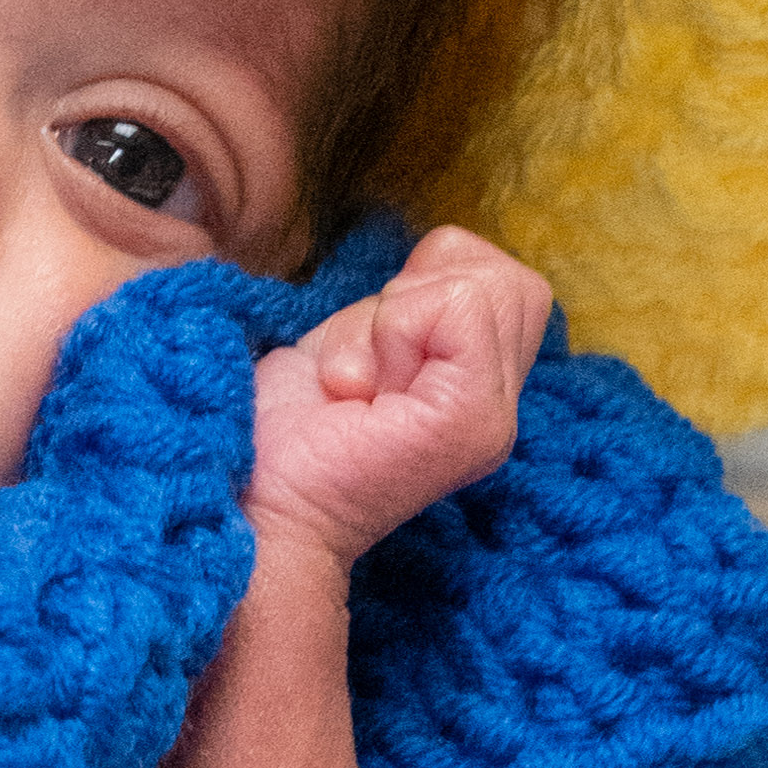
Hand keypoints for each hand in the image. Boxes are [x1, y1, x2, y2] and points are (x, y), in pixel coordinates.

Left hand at [246, 228, 551, 575]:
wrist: (256, 509)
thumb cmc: (285, 433)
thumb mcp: (358, 342)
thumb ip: (412, 309)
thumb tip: (441, 258)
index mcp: (478, 393)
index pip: (506, 282)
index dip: (428, 286)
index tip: (371, 353)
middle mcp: (502, 410)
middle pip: (510, 280)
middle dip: (419, 293)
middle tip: (365, 365)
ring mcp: (494, 419)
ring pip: (484, 286)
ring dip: (396, 316)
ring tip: (358, 382)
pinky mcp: (472, 418)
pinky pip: (458, 308)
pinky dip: (393, 329)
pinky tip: (357, 390)